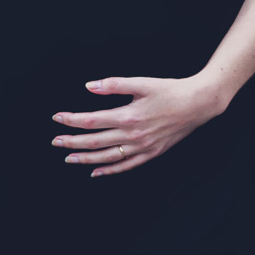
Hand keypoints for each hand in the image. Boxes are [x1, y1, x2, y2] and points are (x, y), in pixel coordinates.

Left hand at [52, 75, 221, 177]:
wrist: (199, 103)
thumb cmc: (170, 90)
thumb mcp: (141, 82)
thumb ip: (113, 84)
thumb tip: (88, 87)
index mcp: (128, 115)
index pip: (92, 120)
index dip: (72, 120)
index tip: (57, 118)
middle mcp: (133, 135)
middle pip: (95, 141)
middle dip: (72, 142)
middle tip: (55, 142)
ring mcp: (142, 147)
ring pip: (108, 157)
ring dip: (86, 159)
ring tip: (68, 158)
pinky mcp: (152, 154)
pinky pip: (126, 166)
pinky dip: (110, 171)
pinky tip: (95, 172)